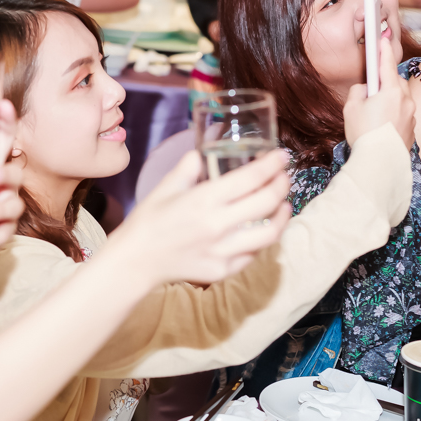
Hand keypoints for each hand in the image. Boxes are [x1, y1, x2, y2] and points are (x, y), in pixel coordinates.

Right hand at [106, 149, 291, 286]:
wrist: (136, 260)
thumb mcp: (167, 186)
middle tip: (283, 176)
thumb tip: (204, 151)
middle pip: (267, 201)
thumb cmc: (149, 220)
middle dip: (282, 184)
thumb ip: (189, 166)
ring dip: (282, 215)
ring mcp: (223, 251)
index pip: (251, 178)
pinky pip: (254, 254)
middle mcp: (218, 225)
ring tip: (283, 204)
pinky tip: (262, 228)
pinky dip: (263, 238)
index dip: (272, 164)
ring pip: (270, 232)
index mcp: (204, 199)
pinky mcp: (223, 270)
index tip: (282, 156)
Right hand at [344, 36, 414, 146]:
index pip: (386, 64)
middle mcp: (405, 100)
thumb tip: (365, 89)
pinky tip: (381, 125)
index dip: (382, 50)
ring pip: (400, 98)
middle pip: (395, 82)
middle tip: (370, 89)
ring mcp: (411, 115)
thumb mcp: (351, 108)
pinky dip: (393, 114)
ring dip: (389, 99)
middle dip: (384, 82)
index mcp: (391, 91)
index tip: (381, 39)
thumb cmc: (364, 134)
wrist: (379, 164)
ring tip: (373, 112)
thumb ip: (358, 91)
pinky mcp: (412, 128)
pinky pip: (402, 114)